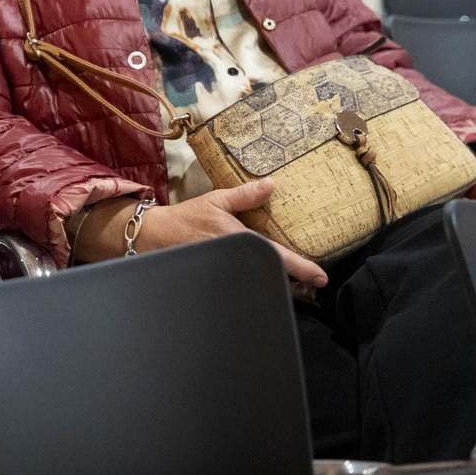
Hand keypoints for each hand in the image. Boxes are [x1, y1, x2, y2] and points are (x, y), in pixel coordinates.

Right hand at [79, 181, 327, 287]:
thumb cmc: (186, 217)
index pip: (278, 256)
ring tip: (296, 290)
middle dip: (295, 286)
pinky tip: (266, 289)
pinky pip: (244, 288)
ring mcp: (228, 274)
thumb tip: (272, 184)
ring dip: (279, 289)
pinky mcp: (218, 282)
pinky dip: (258, 289)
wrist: (154, 237)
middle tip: (311, 288)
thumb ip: (245, 194)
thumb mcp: (216, 200)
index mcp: (239, 239)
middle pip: (274, 279)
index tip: (321, 278)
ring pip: (260, 287)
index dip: (302, 269)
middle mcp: (237, 260)